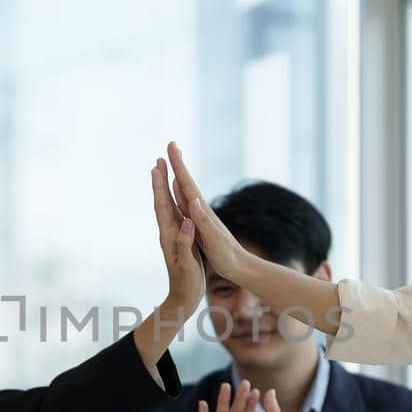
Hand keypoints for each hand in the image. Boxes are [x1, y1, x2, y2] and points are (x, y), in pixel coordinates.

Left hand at [151, 157, 202, 312]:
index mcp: (169, 236)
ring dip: (166, 188)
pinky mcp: (181, 239)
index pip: (162, 206)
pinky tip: (178, 196)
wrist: (183, 297)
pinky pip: (178, 214)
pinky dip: (176, 201)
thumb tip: (187, 221)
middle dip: (160, 180)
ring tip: (165, 171)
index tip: (157, 167)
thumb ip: (186, 243)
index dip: (159, 186)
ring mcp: (174, 235)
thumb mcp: (187, 264)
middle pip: (163, 201)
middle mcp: (169, 232)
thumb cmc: (186, 283)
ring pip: (169, 206)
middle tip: (159, 160)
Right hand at [165, 141, 247, 281]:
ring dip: (178, 175)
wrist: (240, 266)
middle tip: (170, 145)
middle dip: (178, 164)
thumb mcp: (214, 240)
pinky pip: (186, 204)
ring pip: (185, 190)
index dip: (179, 165)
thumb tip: (194, 201)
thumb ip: (203, 221)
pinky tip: (178, 189)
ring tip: (172, 162)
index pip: (187, 184)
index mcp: (202, 212)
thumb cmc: (227, 256)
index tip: (171, 147)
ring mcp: (201, 215)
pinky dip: (179, 192)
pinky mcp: (200, 223)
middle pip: (186, 182)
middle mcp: (201, 210)